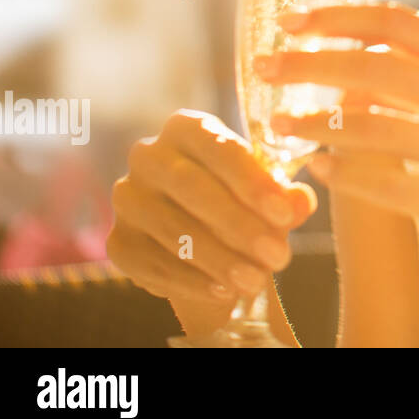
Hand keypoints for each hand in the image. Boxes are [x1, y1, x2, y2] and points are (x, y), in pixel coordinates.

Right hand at [106, 110, 316, 309]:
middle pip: (192, 188)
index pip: (219, 148)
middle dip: (239, 225)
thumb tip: (300, 202)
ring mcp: (127, 198)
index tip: (284, 215)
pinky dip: (192, 280)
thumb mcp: (271, 195)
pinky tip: (224, 290)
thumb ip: (287, 196)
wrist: (209, 241)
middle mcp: (149, 155)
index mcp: (188, 128)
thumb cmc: (245, 202)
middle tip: (277, 256)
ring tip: (257, 280)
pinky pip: (153, 263)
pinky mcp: (118, 241)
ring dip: (220, 259)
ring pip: (174, 230)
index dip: (253, 182)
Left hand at [259, 1, 418, 281]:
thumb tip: (370, 39)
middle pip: (375, 70)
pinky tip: (318, 167)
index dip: (339, 18)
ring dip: (314, 124)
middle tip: (265, 68)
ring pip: (372, 129)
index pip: (399, 24)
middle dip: (309, 65)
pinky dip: (343, 174)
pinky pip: (386, 185)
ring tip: (279, 124)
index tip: (294, 22)